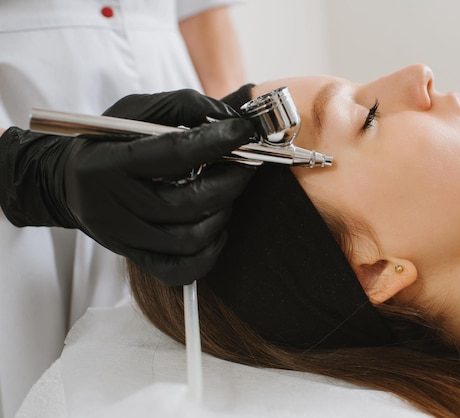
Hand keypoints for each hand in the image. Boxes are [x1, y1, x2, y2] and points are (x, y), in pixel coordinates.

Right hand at [0, 90, 255, 285]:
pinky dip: (211, 250)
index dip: (214, 143)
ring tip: (227, 190)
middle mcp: (111, 206)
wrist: (70, 183)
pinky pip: (183, 270)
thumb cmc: (108, 142)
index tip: (243, 132)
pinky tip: (215, 226)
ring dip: (222, 212)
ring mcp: (123, 239)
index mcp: (105, 163)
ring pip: (190, 238)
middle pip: (186, 203)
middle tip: (245, 162)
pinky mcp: (136, 259)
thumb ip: (185, 108)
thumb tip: (232, 120)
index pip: (170, 154)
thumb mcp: (136, 112)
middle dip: (228, 181)